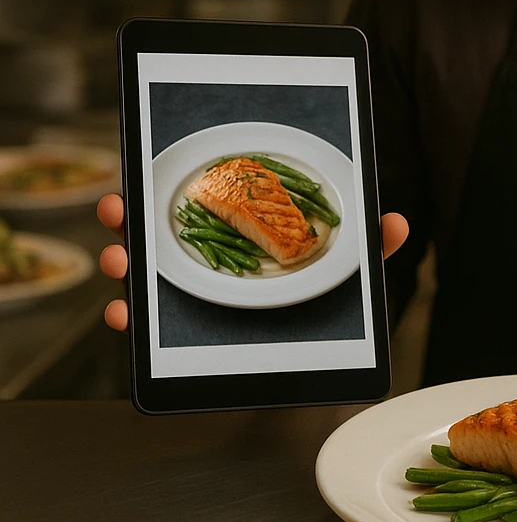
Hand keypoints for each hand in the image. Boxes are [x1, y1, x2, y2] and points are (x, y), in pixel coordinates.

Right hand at [96, 193, 409, 332]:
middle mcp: (209, 256)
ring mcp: (196, 293)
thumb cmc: (326, 284)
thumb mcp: (349, 263)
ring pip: (149, 274)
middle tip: (118, 209)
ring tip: (118, 260)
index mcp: (237, 228)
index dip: (162, 189)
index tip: (135, 179)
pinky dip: (135, 316)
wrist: (322, 342)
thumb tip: (395, 224)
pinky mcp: (191, 330)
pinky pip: (155, 325)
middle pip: (159, 233)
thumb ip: (370, 244)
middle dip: (130, 221)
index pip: (195, 203)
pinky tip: (125, 314)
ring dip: (125, 264)